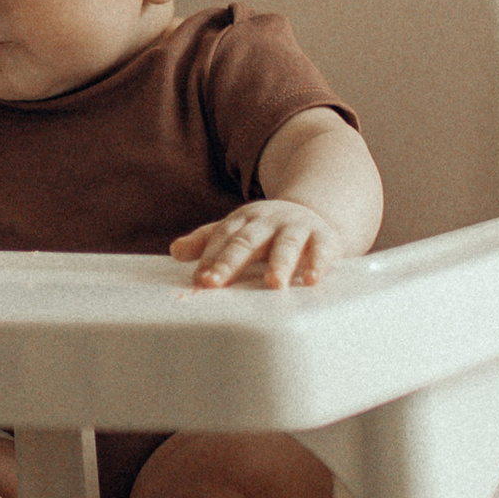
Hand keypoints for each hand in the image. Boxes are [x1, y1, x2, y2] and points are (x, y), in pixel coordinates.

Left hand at [172, 198, 343, 288]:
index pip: (222, 237)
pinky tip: (310, 280)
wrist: (313, 212)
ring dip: (280, 264)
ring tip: (274, 285)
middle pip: (247, 241)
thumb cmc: (266, 231)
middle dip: (230, 262)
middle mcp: (269, 222)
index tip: (199, 280)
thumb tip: (174, 251)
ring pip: (286, 246)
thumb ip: (206, 242)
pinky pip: (321, 252)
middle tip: (215, 283)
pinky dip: (317, 265)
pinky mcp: (324, 239)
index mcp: (244, 220)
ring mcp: (297, 228)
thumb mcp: (237, 231)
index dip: (209, 258)